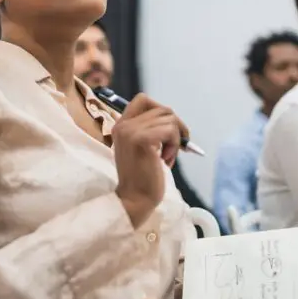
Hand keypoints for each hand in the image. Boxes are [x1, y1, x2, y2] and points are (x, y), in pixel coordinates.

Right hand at [112, 93, 188, 227]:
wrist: (135, 199)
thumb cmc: (143, 177)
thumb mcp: (143, 147)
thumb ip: (150, 130)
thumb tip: (174, 119)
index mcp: (121, 125)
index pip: (143, 99)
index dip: (161, 110)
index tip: (169, 130)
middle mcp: (123, 125)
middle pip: (163, 109)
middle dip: (176, 127)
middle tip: (176, 147)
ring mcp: (130, 131)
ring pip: (169, 119)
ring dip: (175, 139)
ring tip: (167, 157)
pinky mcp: (142, 140)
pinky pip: (170, 130)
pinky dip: (175, 145)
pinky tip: (166, 160)